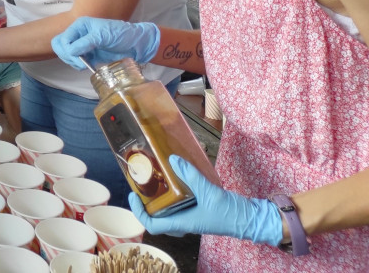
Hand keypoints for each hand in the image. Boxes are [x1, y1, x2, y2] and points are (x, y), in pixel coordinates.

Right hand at [51, 17, 160, 69]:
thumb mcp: (103, 36)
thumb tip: (70, 50)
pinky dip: (78, 65)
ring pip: (65, 54)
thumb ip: (86, 42)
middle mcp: (79, 34)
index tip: (78, 58)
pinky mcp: (88, 55)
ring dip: (71, 61)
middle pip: (60, 45)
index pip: (63, 39)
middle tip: (79, 63)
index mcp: (80, 25)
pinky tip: (87, 66)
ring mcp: (83, 45)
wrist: (135, 44)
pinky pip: (75, 60)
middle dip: (66, 56)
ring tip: (83, 65)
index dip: (67, 50)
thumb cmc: (121, 34)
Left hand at [129, 156, 281, 245]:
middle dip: (146, 203)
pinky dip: (173, 193)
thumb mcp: (208, 191)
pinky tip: (175, 178)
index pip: (152, 225)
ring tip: (154, 178)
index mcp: (183, 223)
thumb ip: (190, 175)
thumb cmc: (230, 212)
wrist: (251, 218)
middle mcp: (184, 222)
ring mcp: (191, 217)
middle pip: (157, 218)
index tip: (133, 195)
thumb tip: (173, 159)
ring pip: (168, 211)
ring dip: (159, 198)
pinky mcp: (198, 211)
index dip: (139, 212)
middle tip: (141, 184)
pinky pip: (180, 205)